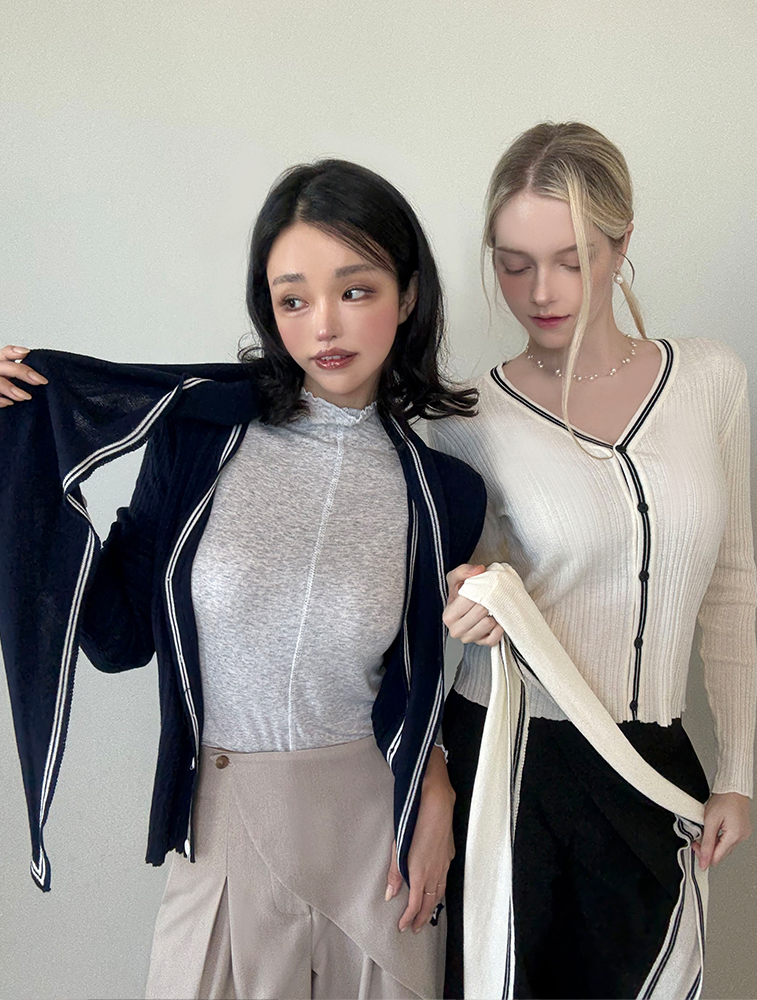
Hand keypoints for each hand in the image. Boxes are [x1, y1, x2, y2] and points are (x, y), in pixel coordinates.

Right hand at [0, 345, 46, 405]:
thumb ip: (22, 374)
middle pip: (6, 367)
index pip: (6, 353)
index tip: (27, 352)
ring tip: (27, 397)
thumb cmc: (8, 390)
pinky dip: (1, 400)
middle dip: (23, 372)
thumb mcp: (13, 378)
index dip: (14, 351)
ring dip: (12, 389)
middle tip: (41, 381)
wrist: (1, 401)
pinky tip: (10, 403)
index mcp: (1, 363)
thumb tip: (44, 378)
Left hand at [385, 746, 454, 931]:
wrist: (436, 799)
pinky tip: (436, 890)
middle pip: (430, 902)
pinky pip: (445, 879)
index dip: (409, 917)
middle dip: (422, 917)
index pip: (415, 903)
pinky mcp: (449, 853)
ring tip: (426, 915)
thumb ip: (394, 871)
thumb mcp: (398, 844)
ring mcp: (445, 862)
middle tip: (415, 929)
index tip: (403, 927)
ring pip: (440, 892)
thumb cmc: (414, 819)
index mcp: (421, 870)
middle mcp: (436, 870)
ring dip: (432, 906)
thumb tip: (390, 894)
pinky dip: (439, 891)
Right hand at [442, 563, 503, 646]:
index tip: (481, 589)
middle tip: (488, 598)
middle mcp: (456, 630)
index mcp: (448, 616)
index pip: (469, 601)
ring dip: (493, 614)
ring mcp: (469, 639)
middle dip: (486, 602)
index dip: (478, 592)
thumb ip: (464, 571)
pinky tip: (495, 619)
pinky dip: (498, 627)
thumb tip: (479, 570)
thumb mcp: (456, 579)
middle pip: (480, 612)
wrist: (465, 607)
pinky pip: (495, 637)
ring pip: (488, 624)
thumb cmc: (459, 595)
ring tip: (490, 608)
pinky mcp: (482, 643)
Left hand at [692, 791, 751, 869]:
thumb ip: (706, 841)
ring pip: (725, 847)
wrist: (733, 787)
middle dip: (708, 848)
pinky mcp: (742, 830)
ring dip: (714, 843)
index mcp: (734, 836)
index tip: (696, 851)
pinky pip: (730, 840)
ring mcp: (743, 834)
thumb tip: (704, 859)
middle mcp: (741, 837)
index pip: (717, 857)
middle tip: (697, 839)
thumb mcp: (710, 820)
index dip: (704, 856)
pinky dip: (720, 838)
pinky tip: (715, 830)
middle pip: (721, 853)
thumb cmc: (724, 799)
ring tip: (706, 831)